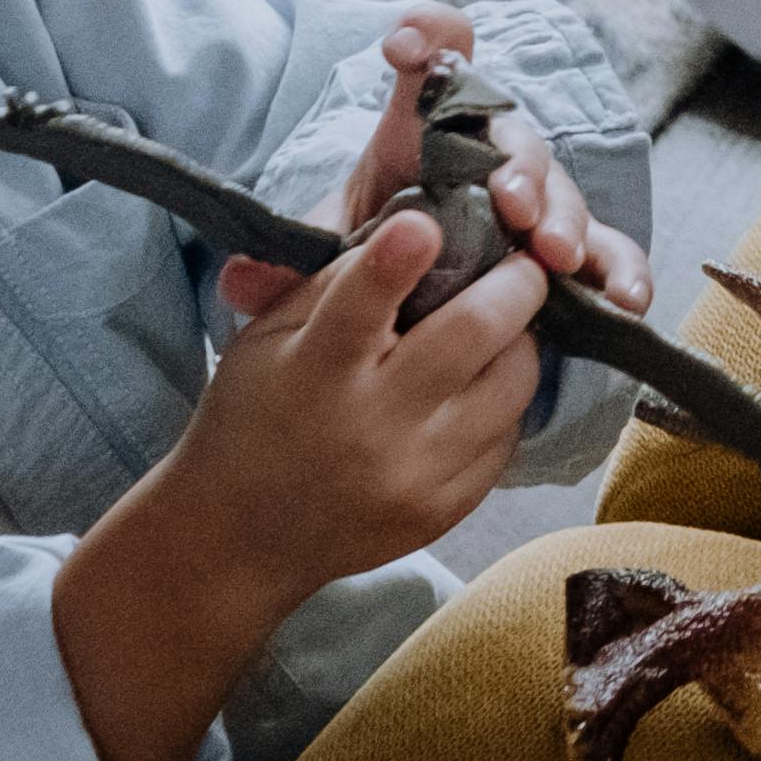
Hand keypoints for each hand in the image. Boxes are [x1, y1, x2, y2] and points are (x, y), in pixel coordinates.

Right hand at [166, 202, 552, 599]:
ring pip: (513, 383)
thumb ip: (338, 283)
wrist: (238, 537)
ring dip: (519, 340)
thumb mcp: (269, 337)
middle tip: (521, 262)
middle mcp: (370, 424)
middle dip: (515, 282)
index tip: (427, 222)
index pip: (361, 305)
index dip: (396, 259)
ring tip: (505, 325)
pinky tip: (479, 388)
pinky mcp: (446, 511)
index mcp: (315, 371)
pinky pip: (508, 437)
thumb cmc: (255, 414)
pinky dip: (503, 402)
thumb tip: (421, 223)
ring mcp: (415, 474)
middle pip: (474, 333)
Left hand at [230, 12, 651, 326]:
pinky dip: (618, 270)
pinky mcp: (567, 251)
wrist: (398, 314)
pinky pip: (606, 251)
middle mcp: (487, 155)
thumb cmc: (369, 266)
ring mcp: (533, 201)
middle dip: (515, 165)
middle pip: (511, 132)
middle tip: (505, 203)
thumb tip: (239, 282)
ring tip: (552, 255)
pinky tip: (623, 300)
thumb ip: (286, 267)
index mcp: (424, 135)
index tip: (400, 48)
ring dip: (562, 218)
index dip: (429, 36)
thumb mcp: (324, 262)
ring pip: (560, 191)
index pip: (440, 58)